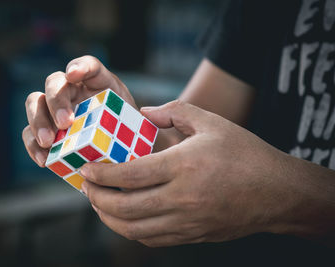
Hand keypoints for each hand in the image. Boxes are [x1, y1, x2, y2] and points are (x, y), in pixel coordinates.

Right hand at [22, 55, 135, 166]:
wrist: (119, 154)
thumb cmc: (130, 135)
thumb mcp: (141, 123)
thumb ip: (144, 116)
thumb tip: (144, 115)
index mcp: (98, 83)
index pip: (87, 65)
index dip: (79, 66)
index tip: (74, 74)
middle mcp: (73, 91)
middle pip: (54, 83)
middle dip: (56, 100)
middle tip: (66, 123)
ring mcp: (55, 110)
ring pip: (35, 103)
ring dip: (38, 121)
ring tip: (49, 142)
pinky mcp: (46, 132)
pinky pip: (30, 134)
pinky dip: (33, 145)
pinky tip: (44, 159)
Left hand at [79, 100, 289, 246]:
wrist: (277, 192)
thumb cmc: (244, 153)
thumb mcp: (210, 122)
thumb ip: (174, 111)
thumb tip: (145, 112)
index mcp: (184, 166)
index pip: (129, 175)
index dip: (101, 173)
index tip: (87, 169)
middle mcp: (182, 198)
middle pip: (125, 207)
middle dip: (97, 198)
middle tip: (86, 187)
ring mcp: (187, 222)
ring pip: (134, 229)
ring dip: (109, 219)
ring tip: (98, 204)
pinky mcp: (193, 235)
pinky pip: (153, 240)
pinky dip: (131, 231)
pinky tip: (125, 219)